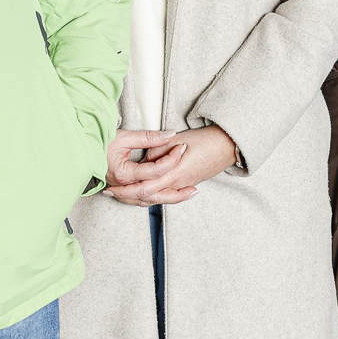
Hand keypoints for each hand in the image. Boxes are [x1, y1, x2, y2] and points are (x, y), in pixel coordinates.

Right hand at [102, 129, 194, 206]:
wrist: (81, 151)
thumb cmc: (99, 143)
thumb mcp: (124, 136)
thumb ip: (149, 137)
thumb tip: (170, 134)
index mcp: (124, 173)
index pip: (154, 171)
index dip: (171, 159)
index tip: (181, 147)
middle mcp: (124, 186)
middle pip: (155, 194)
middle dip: (176, 192)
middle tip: (194, 189)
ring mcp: (122, 191)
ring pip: (149, 201)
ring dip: (170, 199)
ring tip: (188, 195)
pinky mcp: (123, 192)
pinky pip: (142, 201)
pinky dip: (157, 199)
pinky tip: (169, 197)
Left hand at [103, 125, 239, 206]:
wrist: (228, 145)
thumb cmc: (205, 139)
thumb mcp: (178, 139)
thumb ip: (158, 148)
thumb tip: (146, 157)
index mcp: (174, 173)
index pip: (144, 187)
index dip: (126, 189)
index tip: (111, 185)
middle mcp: (177, 183)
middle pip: (147, 197)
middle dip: (126, 196)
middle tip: (109, 193)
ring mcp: (182, 185)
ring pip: (156, 199)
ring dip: (136, 197)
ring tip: (120, 194)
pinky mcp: (186, 184)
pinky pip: (165, 195)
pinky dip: (151, 196)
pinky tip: (143, 194)